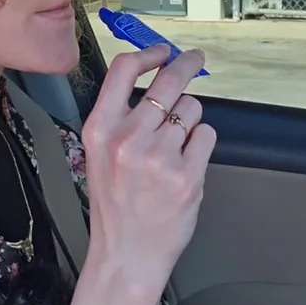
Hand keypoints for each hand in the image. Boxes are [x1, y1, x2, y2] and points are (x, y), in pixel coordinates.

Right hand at [78, 44, 216, 297]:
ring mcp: (159, 157)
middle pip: (168, 81)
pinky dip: (200, 143)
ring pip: (192, 109)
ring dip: (189, 120)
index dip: (149, 53)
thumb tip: (154, 76)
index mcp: (100, 130)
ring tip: (174, 147)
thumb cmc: (115, 205)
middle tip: (196, 59)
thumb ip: (120, 115)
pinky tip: (185, 162)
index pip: (124, 69)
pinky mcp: (186, 174)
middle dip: (187, 64)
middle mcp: (127, 139)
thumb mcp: (99, 154)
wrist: (126, 253)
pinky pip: (206, 134)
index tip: (163, 51)